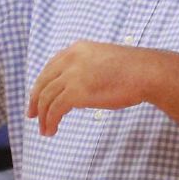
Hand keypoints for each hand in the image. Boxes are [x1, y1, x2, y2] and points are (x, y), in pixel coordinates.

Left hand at [28, 42, 154, 136]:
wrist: (146, 72)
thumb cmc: (134, 70)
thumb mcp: (105, 60)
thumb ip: (89, 69)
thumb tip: (83, 87)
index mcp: (77, 49)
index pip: (50, 67)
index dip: (41, 83)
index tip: (38, 97)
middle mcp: (70, 59)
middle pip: (43, 82)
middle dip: (35, 100)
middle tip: (33, 115)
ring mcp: (72, 75)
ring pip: (46, 98)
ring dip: (43, 116)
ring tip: (45, 130)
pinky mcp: (76, 93)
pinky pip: (54, 110)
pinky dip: (50, 121)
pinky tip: (52, 130)